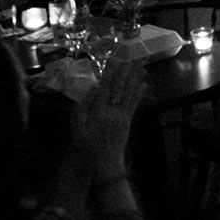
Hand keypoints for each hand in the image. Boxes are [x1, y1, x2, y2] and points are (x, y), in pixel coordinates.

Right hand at [72, 58, 146, 174]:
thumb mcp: (77, 128)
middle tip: (131, 57)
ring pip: (130, 93)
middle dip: (126, 72)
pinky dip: (139, 92)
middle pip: (120, 87)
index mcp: (99, 112)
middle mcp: (113, 111)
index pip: (106, 87)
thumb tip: (93, 89)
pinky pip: (134, 104)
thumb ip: (82, 108)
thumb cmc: (87, 146)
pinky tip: (143, 84)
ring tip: (141, 66)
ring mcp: (122, 116)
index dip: (110, 72)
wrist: (104, 162)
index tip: (114, 59)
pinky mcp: (128, 121)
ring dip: (136, 79)